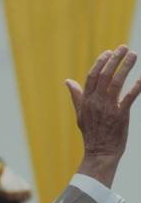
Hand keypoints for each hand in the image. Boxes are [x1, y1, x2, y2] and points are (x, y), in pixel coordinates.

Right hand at [66, 46, 140, 185]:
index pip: (92, 76)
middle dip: (114, 59)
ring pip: (117, 82)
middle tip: (124, 48)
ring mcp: (108, 109)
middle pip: (105, 75)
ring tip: (133, 55)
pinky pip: (130, 97)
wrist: (99, 154)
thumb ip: (76, 97)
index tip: (109, 52)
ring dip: (126, 66)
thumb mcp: (80, 115)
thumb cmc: (92, 134)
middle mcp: (96, 103)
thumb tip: (68, 82)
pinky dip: (137, 86)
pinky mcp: (120, 116)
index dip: (100, 62)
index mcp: (87, 102)